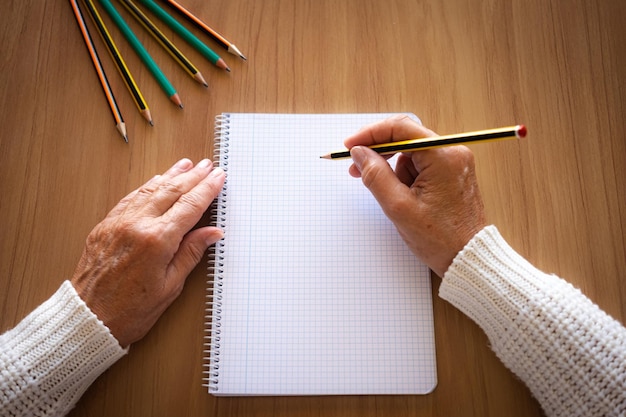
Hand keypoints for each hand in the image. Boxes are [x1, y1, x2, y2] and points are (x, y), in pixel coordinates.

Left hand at [71, 158, 225, 346]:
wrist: (88, 319)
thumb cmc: (130, 311)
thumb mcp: (170, 286)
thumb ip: (191, 253)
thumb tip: (211, 233)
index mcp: (157, 240)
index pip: (190, 206)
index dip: (207, 189)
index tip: (218, 178)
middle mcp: (137, 225)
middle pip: (171, 191)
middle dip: (193, 177)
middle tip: (207, 166)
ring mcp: (119, 223)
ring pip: (150, 189)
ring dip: (170, 175)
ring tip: (186, 165)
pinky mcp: (106, 226)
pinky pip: (130, 198)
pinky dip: (147, 186)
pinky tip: (156, 181)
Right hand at [345, 115, 485, 276]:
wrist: (469, 258)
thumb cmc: (440, 238)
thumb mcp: (399, 207)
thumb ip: (375, 175)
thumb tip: (360, 153)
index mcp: (443, 156)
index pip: (401, 128)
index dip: (370, 134)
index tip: (350, 146)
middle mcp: (452, 152)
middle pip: (406, 138)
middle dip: (379, 153)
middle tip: (356, 168)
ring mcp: (454, 163)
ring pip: (411, 154)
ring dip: (393, 170)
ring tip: (393, 198)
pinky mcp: (452, 174)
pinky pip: (421, 166)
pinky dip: (406, 177)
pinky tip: (404, 198)